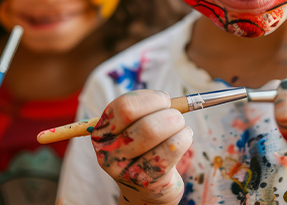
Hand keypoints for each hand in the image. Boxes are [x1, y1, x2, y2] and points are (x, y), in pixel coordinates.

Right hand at [91, 90, 192, 204]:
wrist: (146, 187)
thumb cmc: (143, 148)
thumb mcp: (136, 126)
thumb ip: (145, 110)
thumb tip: (165, 98)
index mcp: (102, 131)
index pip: (125, 107)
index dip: (150, 99)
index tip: (164, 100)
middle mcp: (108, 151)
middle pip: (145, 124)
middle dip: (169, 114)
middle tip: (177, 116)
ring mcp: (125, 170)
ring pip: (156, 135)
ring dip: (178, 125)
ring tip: (181, 127)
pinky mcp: (146, 182)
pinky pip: (171, 150)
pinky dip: (184, 138)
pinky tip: (185, 138)